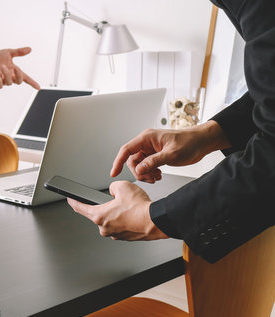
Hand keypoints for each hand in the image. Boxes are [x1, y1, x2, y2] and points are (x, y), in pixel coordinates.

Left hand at [0, 47, 39, 89]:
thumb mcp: (9, 53)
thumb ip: (19, 52)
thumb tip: (29, 49)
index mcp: (15, 71)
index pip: (26, 78)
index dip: (32, 83)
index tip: (38, 87)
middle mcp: (10, 77)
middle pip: (19, 81)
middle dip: (19, 75)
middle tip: (16, 68)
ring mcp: (3, 81)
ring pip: (9, 82)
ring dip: (7, 74)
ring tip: (2, 67)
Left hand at [67, 181, 167, 240]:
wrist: (156, 221)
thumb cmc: (140, 208)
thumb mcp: (122, 186)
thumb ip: (112, 187)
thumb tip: (113, 191)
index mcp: (99, 216)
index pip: (80, 208)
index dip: (73, 202)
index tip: (70, 199)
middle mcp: (105, 228)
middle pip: (99, 213)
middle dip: (107, 205)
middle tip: (118, 200)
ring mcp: (115, 234)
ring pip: (112, 219)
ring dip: (117, 213)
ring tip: (129, 207)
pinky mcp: (125, 237)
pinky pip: (121, 225)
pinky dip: (126, 219)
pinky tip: (134, 214)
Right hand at [110, 121, 230, 182]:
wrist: (202, 143)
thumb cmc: (190, 142)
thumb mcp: (171, 154)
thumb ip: (153, 162)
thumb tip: (140, 169)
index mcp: (147, 138)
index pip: (126, 150)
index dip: (118, 161)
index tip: (114, 173)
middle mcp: (147, 143)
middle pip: (132, 161)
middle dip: (139, 172)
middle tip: (150, 178)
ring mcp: (151, 150)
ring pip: (139, 165)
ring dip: (145, 174)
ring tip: (156, 177)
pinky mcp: (155, 156)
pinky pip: (146, 166)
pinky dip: (150, 173)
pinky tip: (159, 175)